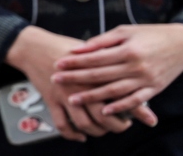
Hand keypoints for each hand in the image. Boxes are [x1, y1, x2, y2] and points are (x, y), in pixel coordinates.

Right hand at [5, 26, 132, 140]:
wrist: (34, 46)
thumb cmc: (63, 46)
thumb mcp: (91, 50)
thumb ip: (111, 63)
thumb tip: (130, 75)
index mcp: (95, 73)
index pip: (121, 97)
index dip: (137, 111)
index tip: (148, 118)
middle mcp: (81, 87)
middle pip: (104, 116)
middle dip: (117, 126)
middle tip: (123, 125)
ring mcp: (65, 95)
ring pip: (85, 123)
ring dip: (97, 131)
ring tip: (103, 129)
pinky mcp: (51, 100)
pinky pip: (62, 124)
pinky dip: (72, 134)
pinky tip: (80, 136)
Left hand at [53, 23, 182, 121]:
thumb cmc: (151, 34)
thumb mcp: (125, 31)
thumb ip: (102, 41)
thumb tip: (78, 49)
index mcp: (128, 50)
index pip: (95, 58)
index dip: (75, 62)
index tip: (58, 63)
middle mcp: (136, 66)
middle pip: (101, 75)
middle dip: (76, 78)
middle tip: (57, 80)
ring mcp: (146, 80)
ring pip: (114, 91)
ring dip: (92, 97)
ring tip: (73, 99)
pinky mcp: (154, 89)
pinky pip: (135, 101)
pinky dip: (120, 107)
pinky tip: (105, 111)